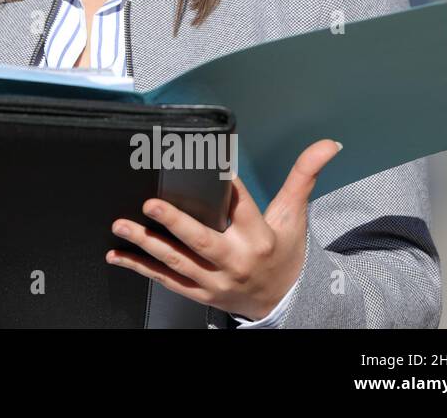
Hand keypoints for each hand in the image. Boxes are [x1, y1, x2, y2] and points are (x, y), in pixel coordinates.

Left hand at [105, 138, 342, 321]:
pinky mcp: (200, 294)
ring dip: (146, 244)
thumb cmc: (285, 253)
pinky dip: (140, 268)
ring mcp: (215, 281)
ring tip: (122, 226)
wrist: (287, 302)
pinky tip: (117, 255)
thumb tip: (328, 144)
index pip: (242, 208)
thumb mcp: (294, 214)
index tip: (211, 167)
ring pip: (177, 261)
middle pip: (202, 241)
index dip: (228, 187)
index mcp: (259, 237)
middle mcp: (236, 260)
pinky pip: (166, 280)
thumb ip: (304, 175)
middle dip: (175, 223)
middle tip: (150, 203)